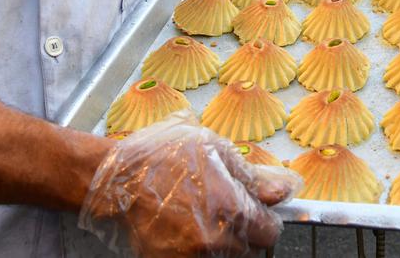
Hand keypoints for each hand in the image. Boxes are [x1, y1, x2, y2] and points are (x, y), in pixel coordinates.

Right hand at [81, 111, 300, 257]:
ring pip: (226, 257)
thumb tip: (284, 191)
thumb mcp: (214, 151)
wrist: (115, 180)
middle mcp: (217, 240)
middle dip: (242, 230)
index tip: (255, 209)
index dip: (264, 218)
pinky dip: (197, 249)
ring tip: (198, 214)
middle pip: (249, 249)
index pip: (270, 232)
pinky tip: (183, 227)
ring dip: (221, 241)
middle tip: (221, 206)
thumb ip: (253, 176)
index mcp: (233, 209)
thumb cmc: (162, 157)